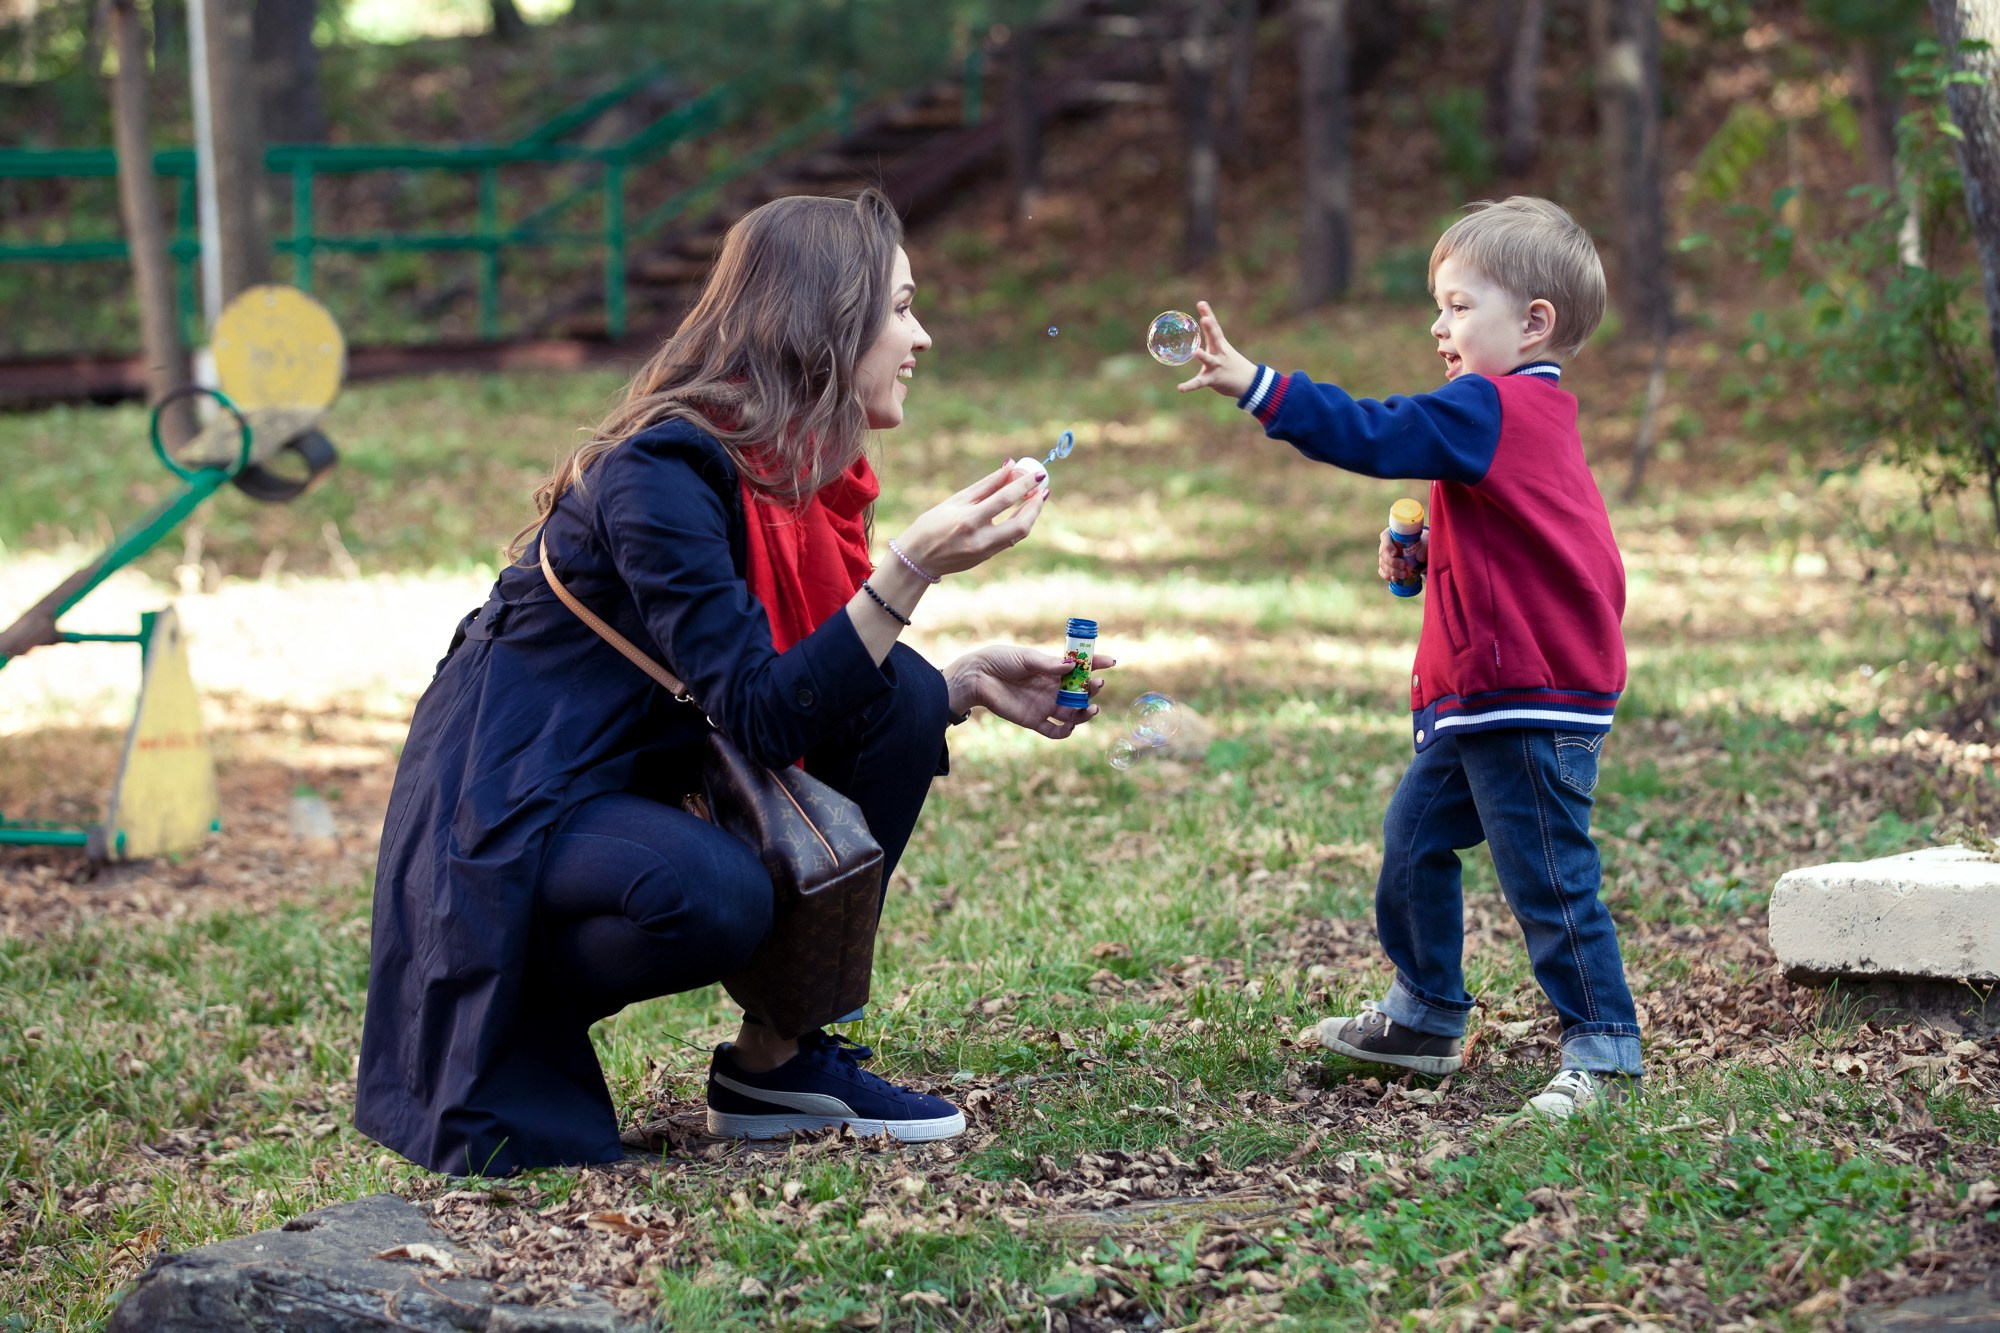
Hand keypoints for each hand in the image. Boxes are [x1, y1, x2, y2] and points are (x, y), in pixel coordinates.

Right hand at [893, 462, 1047, 578]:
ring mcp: (985, 552)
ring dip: (1030, 515)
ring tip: (1035, 498)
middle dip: (1036, 506)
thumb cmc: (932, 525)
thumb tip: (1009, 467)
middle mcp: (980, 538)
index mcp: (969, 520)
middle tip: (1042, 490)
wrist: (917, 560)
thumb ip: (985, 485)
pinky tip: (1020, 512)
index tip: (1038, 473)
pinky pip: (1010, 539)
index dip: (1025, 485)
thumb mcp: (955, 501)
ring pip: (1019, 534)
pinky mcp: (987, 558)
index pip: (1005, 499)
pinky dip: (1018, 524)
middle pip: (1021, 524)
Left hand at [945, 644, 1116, 738]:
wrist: (977, 677)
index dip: (1097, 664)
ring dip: (1084, 713)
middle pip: (1080, 692)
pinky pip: (1054, 731)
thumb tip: (1072, 666)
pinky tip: (1071, 725)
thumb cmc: (1000, 660)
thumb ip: (1048, 664)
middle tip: (1097, 684)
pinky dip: (1065, 731)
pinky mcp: (1033, 720)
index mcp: (1053, 669)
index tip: (1112, 662)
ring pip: (1072, 714)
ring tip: (1091, 709)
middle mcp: (1052, 688)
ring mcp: (1044, 705)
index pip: (1080, 668)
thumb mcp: (1026, 658)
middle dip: (1092, 689)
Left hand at [1176, 300, 1256, 399]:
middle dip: (1211, 328)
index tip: (1201, 303)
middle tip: (1206, 318)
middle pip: (1215, 338)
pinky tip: (1180, 388)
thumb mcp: (1221, 347)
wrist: (1249, 382)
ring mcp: (1216, 366)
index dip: (1208, 314)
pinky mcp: (1213, 379)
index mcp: (1220, 344)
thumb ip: (1211, 335)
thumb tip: (1203, 319)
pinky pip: (1200, 382)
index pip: (1214, 327)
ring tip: (1195, 351)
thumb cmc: (1231, 362)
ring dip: (1202, 355)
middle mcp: (1219, 353)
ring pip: (1209, 360)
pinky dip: (1190, 385)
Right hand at [1378, 527, 1428, 583]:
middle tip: (1404, 566)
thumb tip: (1419, 557)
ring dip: (1392, 571)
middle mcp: (1386, 544)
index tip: (1395, 553)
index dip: (1387, 545)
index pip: (1385, 537)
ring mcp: (1385, 556)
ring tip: (1404, 575)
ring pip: (1382, 564)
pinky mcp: (1386, 566)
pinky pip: (1382, 572)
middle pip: (1383, 553)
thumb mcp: (1426, 541)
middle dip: (1392, 562)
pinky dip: (1388, 576)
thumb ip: (1425, 546)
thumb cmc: (1423, 543)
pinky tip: (1395, 579)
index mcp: (1393, 534)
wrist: (1422, 552)